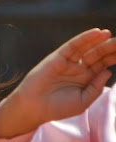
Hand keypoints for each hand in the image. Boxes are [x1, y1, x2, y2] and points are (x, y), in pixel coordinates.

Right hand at [0, 28, 115, 137]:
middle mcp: (79, 68)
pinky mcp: (58, 57)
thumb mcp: (82, 102)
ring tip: (111, 35)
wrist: (34, 108)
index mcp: (86, 79)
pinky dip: (85, 38)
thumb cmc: (57, 108)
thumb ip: (95, 88)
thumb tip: (108, 71)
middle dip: (111, 48)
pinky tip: (98, 33)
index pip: (104, 65)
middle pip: (98, 54)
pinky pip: (74, 45)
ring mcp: (69, 62)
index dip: (114, 58)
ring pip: (88, 48)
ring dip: (101, 41)